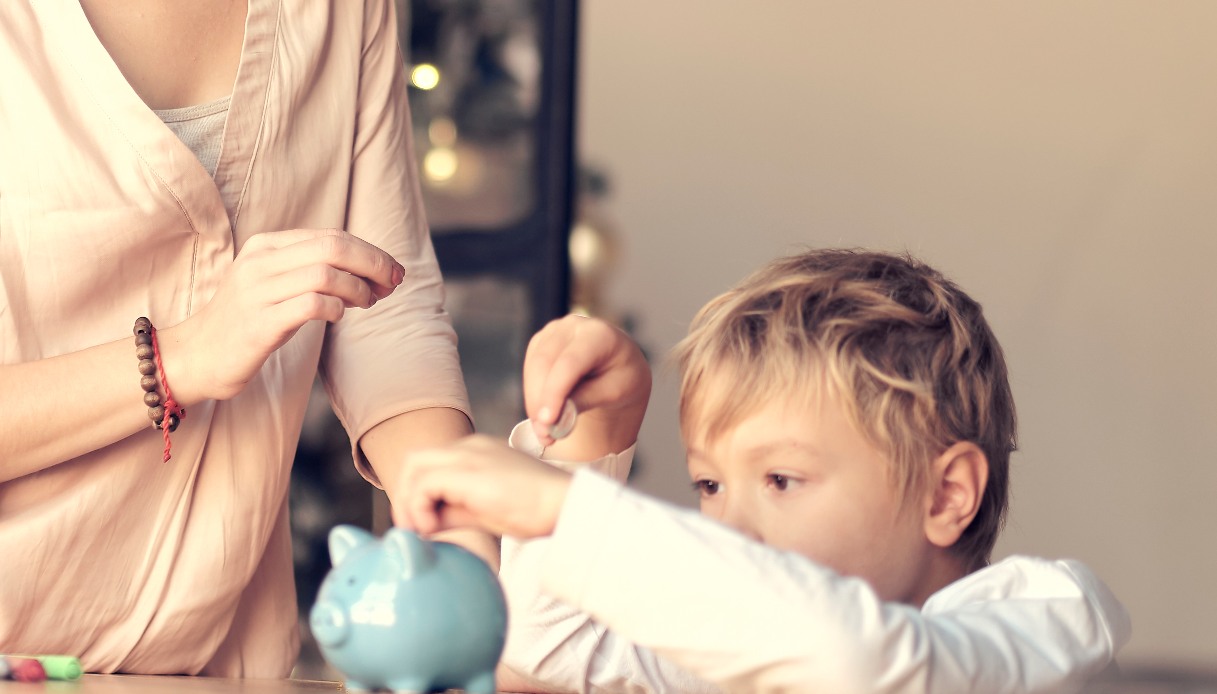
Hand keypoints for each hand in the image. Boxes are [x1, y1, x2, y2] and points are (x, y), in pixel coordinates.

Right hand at [162, 228, 403, 402]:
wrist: (197, 355)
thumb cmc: (249, 322)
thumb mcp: (279, 285)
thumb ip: (316, 271)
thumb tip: (374, 273)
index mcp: (267, 246)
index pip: (331, 236)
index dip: (370, 252)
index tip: (392, 272)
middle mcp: (260, 261)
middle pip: (333, 247)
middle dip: (373, 263)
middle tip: (393, 284)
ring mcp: (257, 291)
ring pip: (325, 274)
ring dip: (358, 288)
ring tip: (367, 303)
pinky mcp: (259, 323)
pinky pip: (310, 305)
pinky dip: (336, 308)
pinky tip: (340, 316)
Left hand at [395, 435, 572, 538]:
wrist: (565, 504)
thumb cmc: (536, 510)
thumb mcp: (485, 509)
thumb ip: (454, 510)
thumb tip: (426, 522)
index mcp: (476, 451)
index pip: (429, 463)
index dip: (415, 494)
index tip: (421, 525)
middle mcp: (470, 446)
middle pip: (415, 460)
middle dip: (404, 495)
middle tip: (412, 528)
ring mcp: (470, 454)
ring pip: (414, 465)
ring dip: (408, 501)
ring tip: (422, 530)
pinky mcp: (470, 471)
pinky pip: (424, 482)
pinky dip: (419, 506)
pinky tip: (433, 528)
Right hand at [524, 315, 650, 453]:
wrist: (618, 364)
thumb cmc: (622, 377)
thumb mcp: (615, 392)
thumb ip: (587, 399)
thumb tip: (558, 415)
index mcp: (600, 334)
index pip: (570, 363)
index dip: (555, 392)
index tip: (548, 421)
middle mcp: (574, 326)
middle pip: (545, 364)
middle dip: (541, 403)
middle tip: (546, 436)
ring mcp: (554, 331)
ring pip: (533, 368)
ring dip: (535, 404)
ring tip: (546, 434)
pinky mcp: (541, 342)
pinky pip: (529, 371)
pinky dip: (534, 397)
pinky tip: (544, 417)